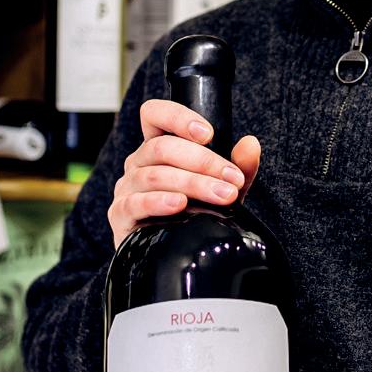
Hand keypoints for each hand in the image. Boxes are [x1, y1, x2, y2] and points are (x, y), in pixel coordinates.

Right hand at [108, 99, 260, 248]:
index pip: (155, 115)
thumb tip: (251, 144)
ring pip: (155, 175)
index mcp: (157, 148)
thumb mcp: (221, 188)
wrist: (170, 256)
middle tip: (233, 180)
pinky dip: (159, 202)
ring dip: (193, 184)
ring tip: (223, 196)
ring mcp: (126, 188)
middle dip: (204, 162)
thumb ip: (238, 167)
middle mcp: (138, 163)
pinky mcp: (120, 215)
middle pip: (162, 148)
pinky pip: (134, 203)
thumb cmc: (193, 215)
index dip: (177, 117)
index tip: (208, 134)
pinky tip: (179, 205)